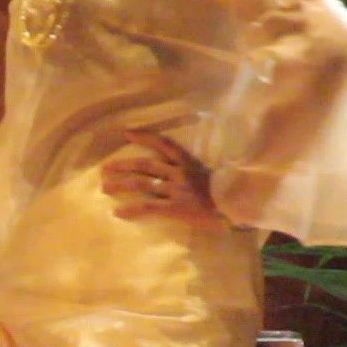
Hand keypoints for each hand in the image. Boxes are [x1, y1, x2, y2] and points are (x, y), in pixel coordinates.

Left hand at [101, 130, 227, 228]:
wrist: (241, 207)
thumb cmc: (228, 193)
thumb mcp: (212, 175)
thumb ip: (195, 172)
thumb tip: (178, 172)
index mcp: (189, 164)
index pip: (165, 145)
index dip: (145, 137)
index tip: (127, 133)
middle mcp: (180, 174)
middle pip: (145, 165)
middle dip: (123, 165)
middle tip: (105, 168)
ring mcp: (177, 191)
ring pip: (142, 184)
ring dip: (121, 185)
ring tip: (105, 188)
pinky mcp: (176, 208)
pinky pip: (148, 207)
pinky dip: (131, 210)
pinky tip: (117, 213)